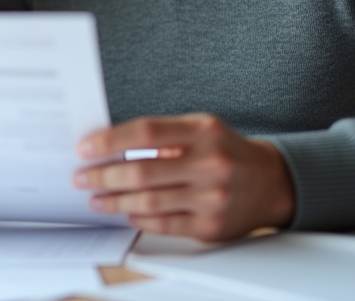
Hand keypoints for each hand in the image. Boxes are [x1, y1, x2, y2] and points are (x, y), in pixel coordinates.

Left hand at [74, 114, 294, 240]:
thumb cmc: (226, 151)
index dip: (110, 141)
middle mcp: (209, 163)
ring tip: (96, 198)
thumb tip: (111, 147)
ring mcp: (211, 197)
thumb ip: (163, 135)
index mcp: (203, 131)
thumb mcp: (202, 128)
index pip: (145, 132)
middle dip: (103, 175)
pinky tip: (126, 212)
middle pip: (141, 170)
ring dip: (114, 201)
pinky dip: (138, 218)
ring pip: (148, 201)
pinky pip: (163, 224)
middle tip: (82, 177)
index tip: (85, 148)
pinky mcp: (211, 226)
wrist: (272, 183)